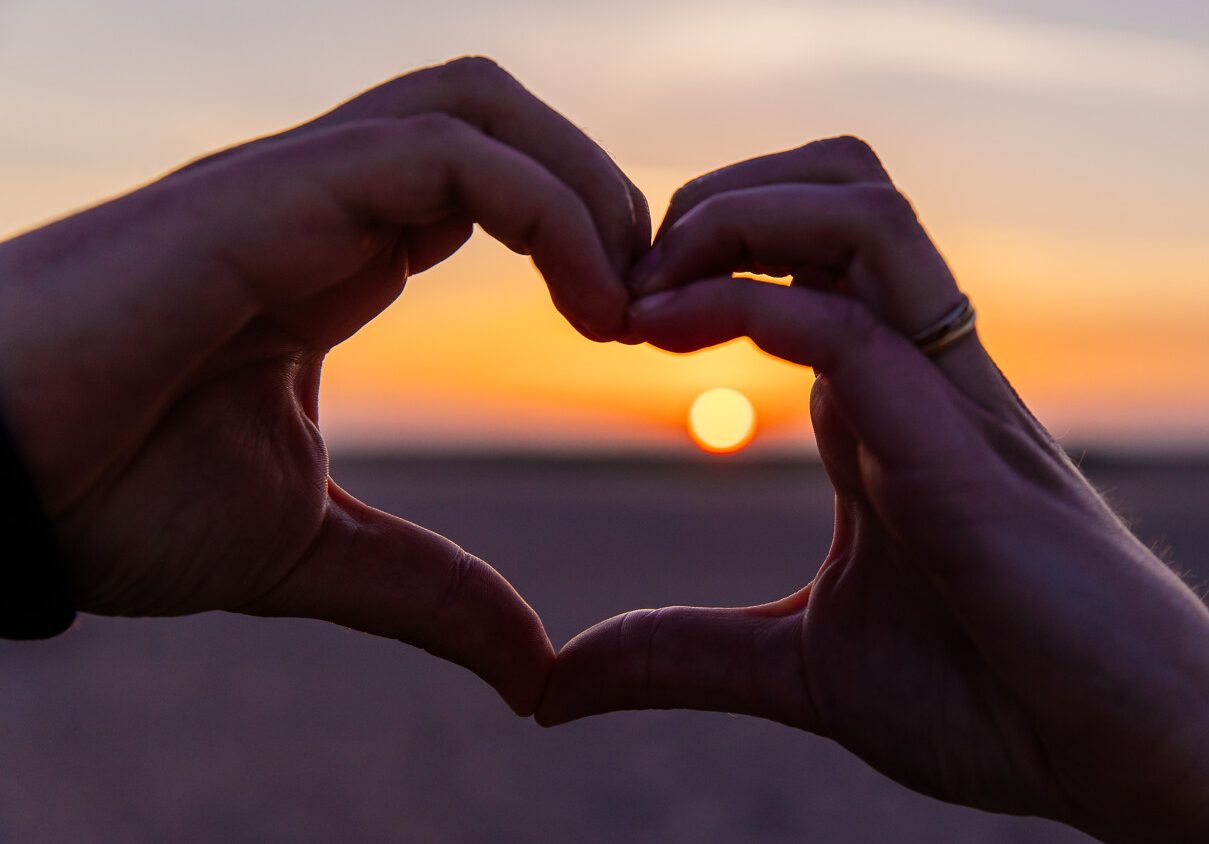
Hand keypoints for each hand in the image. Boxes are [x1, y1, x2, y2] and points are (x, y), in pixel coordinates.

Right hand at [0, 57, 644, 712]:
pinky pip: (446, 152)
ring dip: (587, 187)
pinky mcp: (269, 193)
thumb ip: (430, 591)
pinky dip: (548, 209)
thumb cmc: (108, 503)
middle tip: (650, 307)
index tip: (627, 335)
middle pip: (495, 114)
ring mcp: (293, 186)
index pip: (486, 182)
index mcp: (332, 258)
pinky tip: (589, 307)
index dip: (582, 236)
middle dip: (601, 190)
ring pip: (478, 104)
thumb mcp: (311, 551)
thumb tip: (536, 669)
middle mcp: (321, 203)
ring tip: (624, 303)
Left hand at [540, 138, 1208, 840]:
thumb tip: (556, 683)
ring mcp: (952, 402)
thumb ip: (686, 655)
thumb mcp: (803, 670)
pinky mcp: (968, 455)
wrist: (1139, 757)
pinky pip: (863, 328)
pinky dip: (759, 307)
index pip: (802, 253)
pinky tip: (678, 338)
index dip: (699, 254)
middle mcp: (922, 376)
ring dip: (740, 216)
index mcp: (884, 406)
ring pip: (863, 214)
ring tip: (653, 286)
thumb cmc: (997, 699)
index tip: (615, 319)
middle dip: (718, 195)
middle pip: (837, 188)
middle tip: (629, 278)